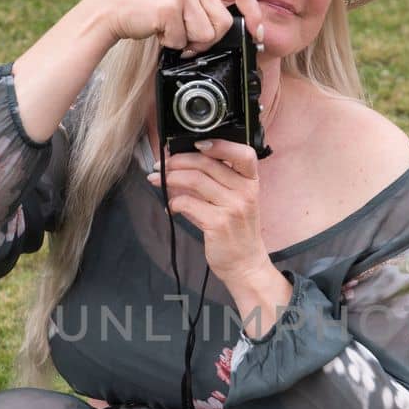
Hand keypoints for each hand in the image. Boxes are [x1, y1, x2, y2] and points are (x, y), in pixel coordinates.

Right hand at [89, 0, 262, 57]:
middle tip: (190, 40)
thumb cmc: (147, 5)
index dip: (254, 14)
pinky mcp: (168, 8)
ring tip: (171, 32)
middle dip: (209, 40)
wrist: (112, 7)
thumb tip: (232, 24)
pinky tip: (159, 32)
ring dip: (189, 43)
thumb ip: (205, 0)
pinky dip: (171, 44)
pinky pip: (183, 41)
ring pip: (205, 35)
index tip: (256, 32)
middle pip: (223, 23)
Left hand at [147, 137, 268, 286]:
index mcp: (251, 182)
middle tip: (161, 165)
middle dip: (178, 160)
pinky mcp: (218, 223)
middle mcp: (245, 192)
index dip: (219, 144)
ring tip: (157, 180)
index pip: (243, 153)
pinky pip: (187, 202)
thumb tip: (180, 165)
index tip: (196, 144)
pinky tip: (171, 206)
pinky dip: (174, 201)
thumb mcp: (236, 202)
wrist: (245, 264)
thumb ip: (215, 182)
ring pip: (195, 180)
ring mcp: (232, 207)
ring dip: (170, 177)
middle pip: (207, 163)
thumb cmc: (237, 231)